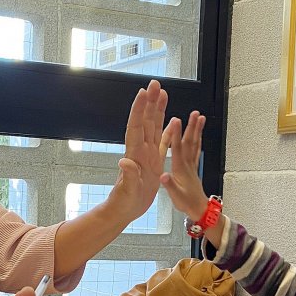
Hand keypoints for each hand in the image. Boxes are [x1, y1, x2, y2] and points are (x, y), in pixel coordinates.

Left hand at [106, 80, 175, 224]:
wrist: (124, 211)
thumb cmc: (123, 203)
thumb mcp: (126, 192)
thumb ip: (127, 177)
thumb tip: (124, 162)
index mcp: (135, 155)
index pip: (137, 127)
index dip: (139, 110)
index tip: (143, 93)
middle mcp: (140, 151)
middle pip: (146, 121)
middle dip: (150, 102)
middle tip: (155, 84)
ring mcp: (147, 156)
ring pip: (154, 127)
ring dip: (158, 110)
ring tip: (163, 94)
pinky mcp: (154, 163)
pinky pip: (162, 143)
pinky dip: (168, 131)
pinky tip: (173, 121)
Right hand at [159, 109, 208, 220]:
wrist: (199, 209)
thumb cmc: (186, 203)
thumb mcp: (175, 196)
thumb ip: (169, 185)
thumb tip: (163, 176)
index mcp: (180, 169)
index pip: (178, 149)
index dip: (176, 135)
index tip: (176, 121)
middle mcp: (187, 164)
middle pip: (190, 142)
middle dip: (191, 127)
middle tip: (195, 113)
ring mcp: (192, 164)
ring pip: (195, 143)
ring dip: (197, 129)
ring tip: (200, 117)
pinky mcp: (194, 167)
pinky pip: (196, 149)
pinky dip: (198, 139)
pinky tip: (199, 132)